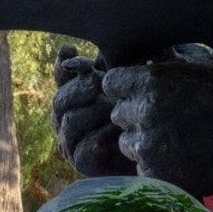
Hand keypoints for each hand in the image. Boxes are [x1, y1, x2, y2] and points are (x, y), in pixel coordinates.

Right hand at [54, 45, 136, 176]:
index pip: (61, 75)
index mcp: (73, 94)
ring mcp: (70, 141)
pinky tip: (120, 130)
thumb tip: (98, 53)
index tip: (71, 50)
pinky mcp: (81, 161)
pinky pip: (85, 145)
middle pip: (59, 99)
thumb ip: (110, 67)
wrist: (153, 147)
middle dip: (79, 88)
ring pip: (70, 120)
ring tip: (114, 106)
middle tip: (98, 81)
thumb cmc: (139, 109)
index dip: (62, 64)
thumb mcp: (127, 82)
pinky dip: (103, 136)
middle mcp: (65, 117)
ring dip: (94, 110)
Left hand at [101, 45, 212, 195]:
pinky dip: (156, 166)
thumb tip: (143, 65)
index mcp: (153, 81)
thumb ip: (165, 68)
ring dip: (144, 142)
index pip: (112, 82)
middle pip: (118, 114)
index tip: (137, 93)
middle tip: (166, 119)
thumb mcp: (199, 68)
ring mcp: (150, 147)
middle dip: (137, 115)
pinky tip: (181, 158)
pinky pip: (141, 168)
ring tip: (175, 140)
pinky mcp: (158, 175)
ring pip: (128, 143)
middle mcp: (145, 112)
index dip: (125, 87)